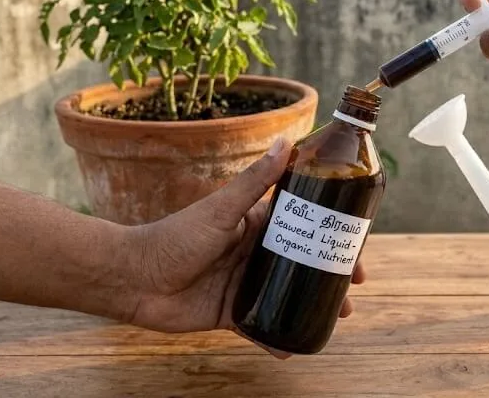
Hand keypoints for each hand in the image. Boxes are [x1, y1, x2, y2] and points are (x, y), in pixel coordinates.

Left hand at [119, 138, 365, 357]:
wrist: (133, 279)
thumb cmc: (173, 237)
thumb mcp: (221, 208)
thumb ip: (255, 180)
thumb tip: (286, 142)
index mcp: (255, 224)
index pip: (302, 225)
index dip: (331, 233)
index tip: (355, 243)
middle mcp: (254, 253)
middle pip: (303, 262)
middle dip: (332, 273)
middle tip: (354, 285)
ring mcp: (244, 284)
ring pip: (288, 294)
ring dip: (313, 305)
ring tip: (339, 316)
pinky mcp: (232, 313)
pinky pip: (261, 326)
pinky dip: (278, 338)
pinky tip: (295, 347)